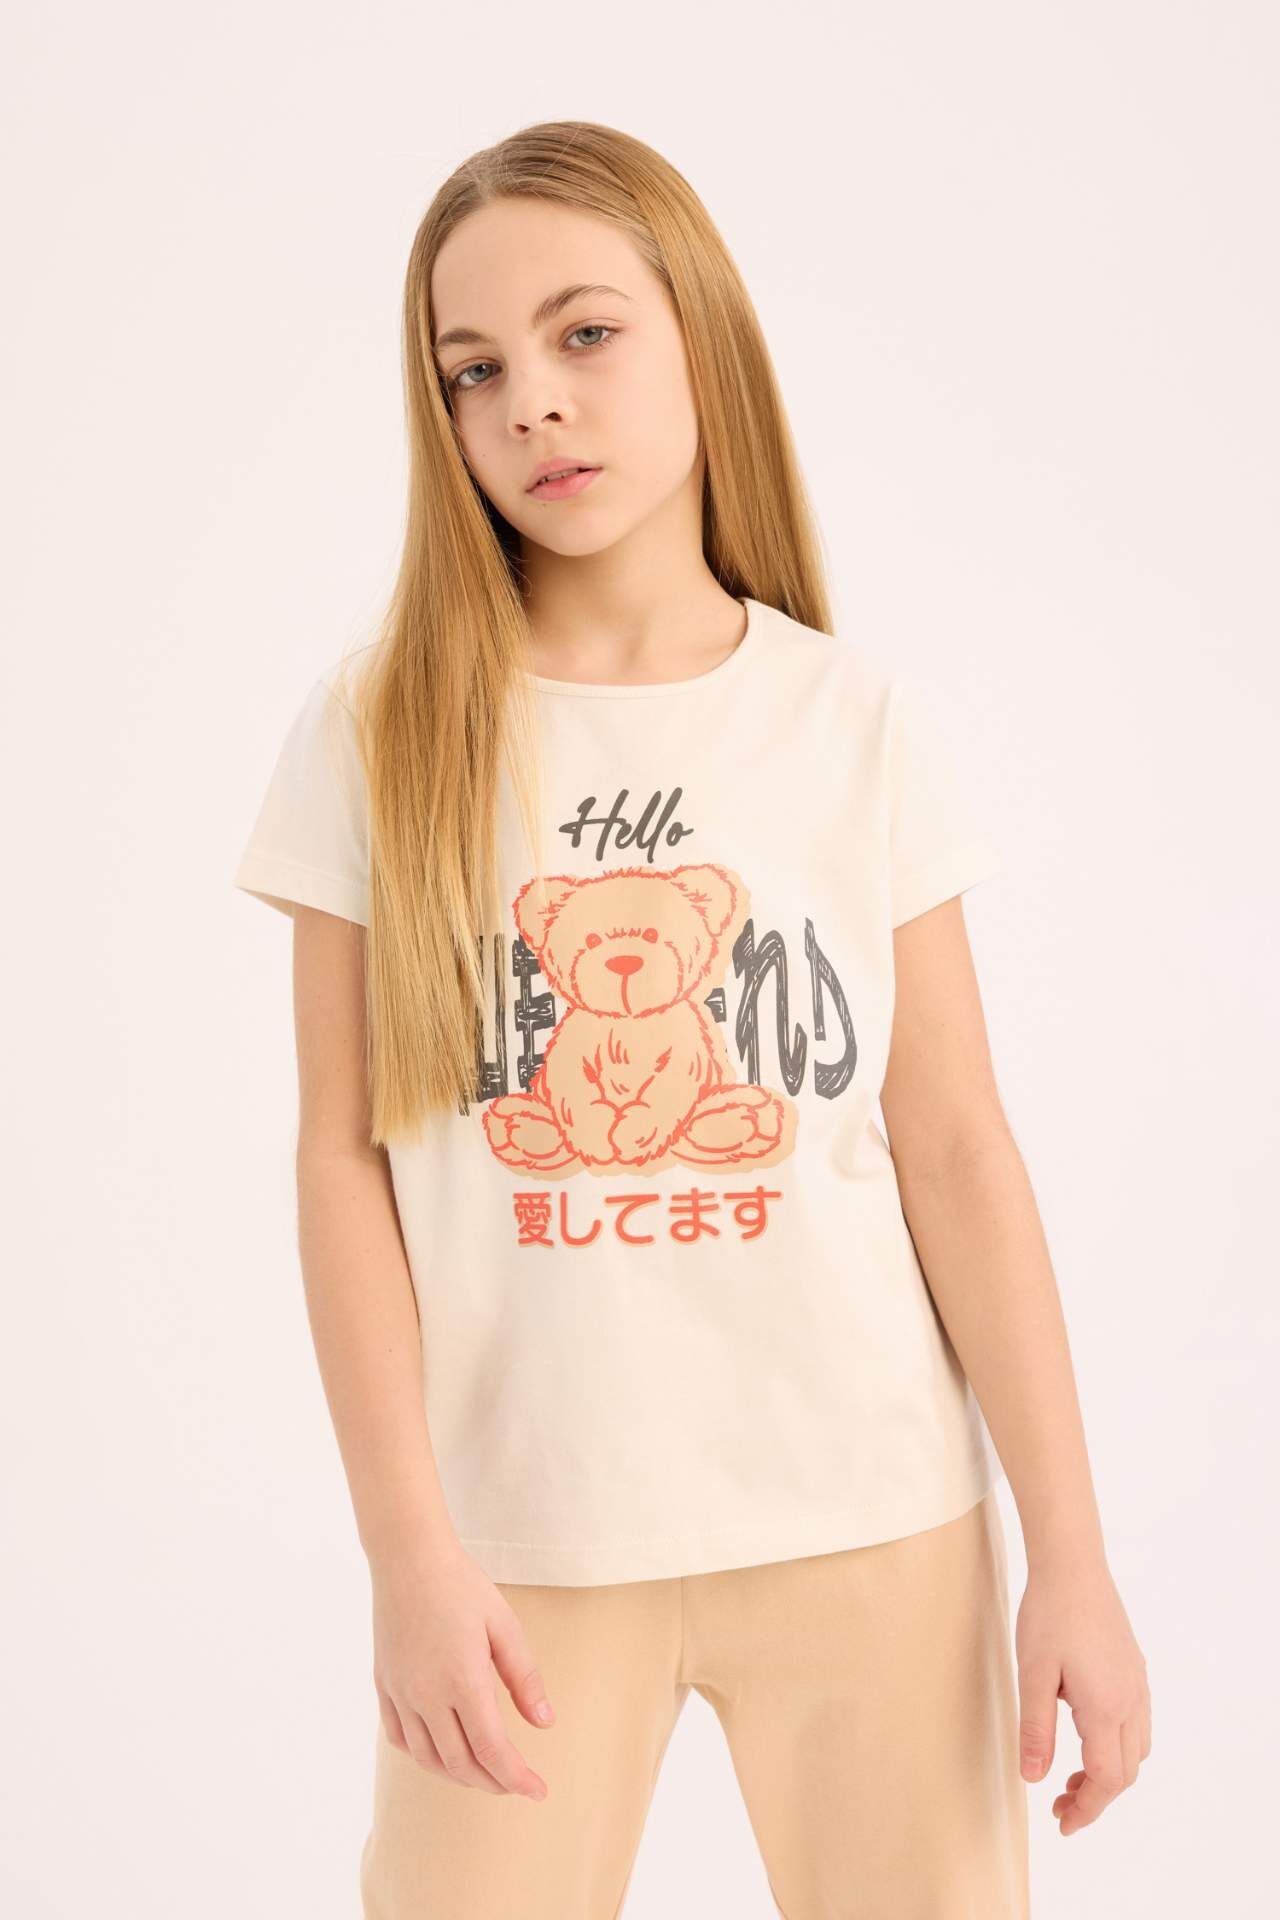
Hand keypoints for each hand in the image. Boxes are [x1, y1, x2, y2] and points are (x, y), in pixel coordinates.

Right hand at [369, 1537, 555, 1800]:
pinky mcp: (384, 1686)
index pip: (492, 1750)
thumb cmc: (462, 1586)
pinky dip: (424, 1757)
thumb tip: (545, 1723)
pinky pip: (401, 1739)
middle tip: (517, 1783)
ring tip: (485, 1774)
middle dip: (493, 1782)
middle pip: (461, 1763)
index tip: (538, 1790)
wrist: (408, 1559)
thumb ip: (524, 1678)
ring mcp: (400, 1693)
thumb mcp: (504, 1625)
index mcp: (463, 1680)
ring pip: (429, 1759)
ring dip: (459, 1775)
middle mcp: (427, 1695)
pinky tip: (442, 1753)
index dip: (517, 1778)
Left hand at [1014, 1554, 1150, 1834]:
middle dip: (1095, 1797)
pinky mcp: (1134, 1669)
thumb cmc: (1048, 1615)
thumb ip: (1035, 1730)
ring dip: (1107, 1773)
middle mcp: (1131, 1701)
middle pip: (1124, 1771)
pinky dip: (1116, 1746)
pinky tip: (1086, 1736)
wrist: (1073, 1565)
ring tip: (1069, 1776)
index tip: (1062, 1825)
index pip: (1106, 1779)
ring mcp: (1137, 1684)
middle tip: (1059, 1805)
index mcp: (1106, 1708)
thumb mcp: (1033, 1674)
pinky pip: (1136, 1724)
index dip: (1086, 1809)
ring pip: (1135, 1750)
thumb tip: (1034, 1780)